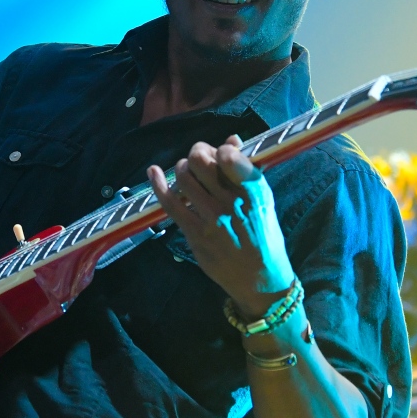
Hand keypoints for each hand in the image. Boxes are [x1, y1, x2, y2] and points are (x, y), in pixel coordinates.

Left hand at [149, 135, 295, 319]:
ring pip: (183, 177)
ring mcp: (212, 219)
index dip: (218, 149)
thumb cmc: (262, 235)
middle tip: (198, 160)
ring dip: (181, 169)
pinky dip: (158, 184)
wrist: (259, 277)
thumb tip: (231, 140)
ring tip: (186, 174)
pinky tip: (153, 173)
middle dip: (196, 153)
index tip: (218, 153)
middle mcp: (232, 202)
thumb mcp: (263, 200)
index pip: (229, 157)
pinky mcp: (195, 233)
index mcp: (254, 191)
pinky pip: (170, 202)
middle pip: (201, 161)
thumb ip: (246, 170)